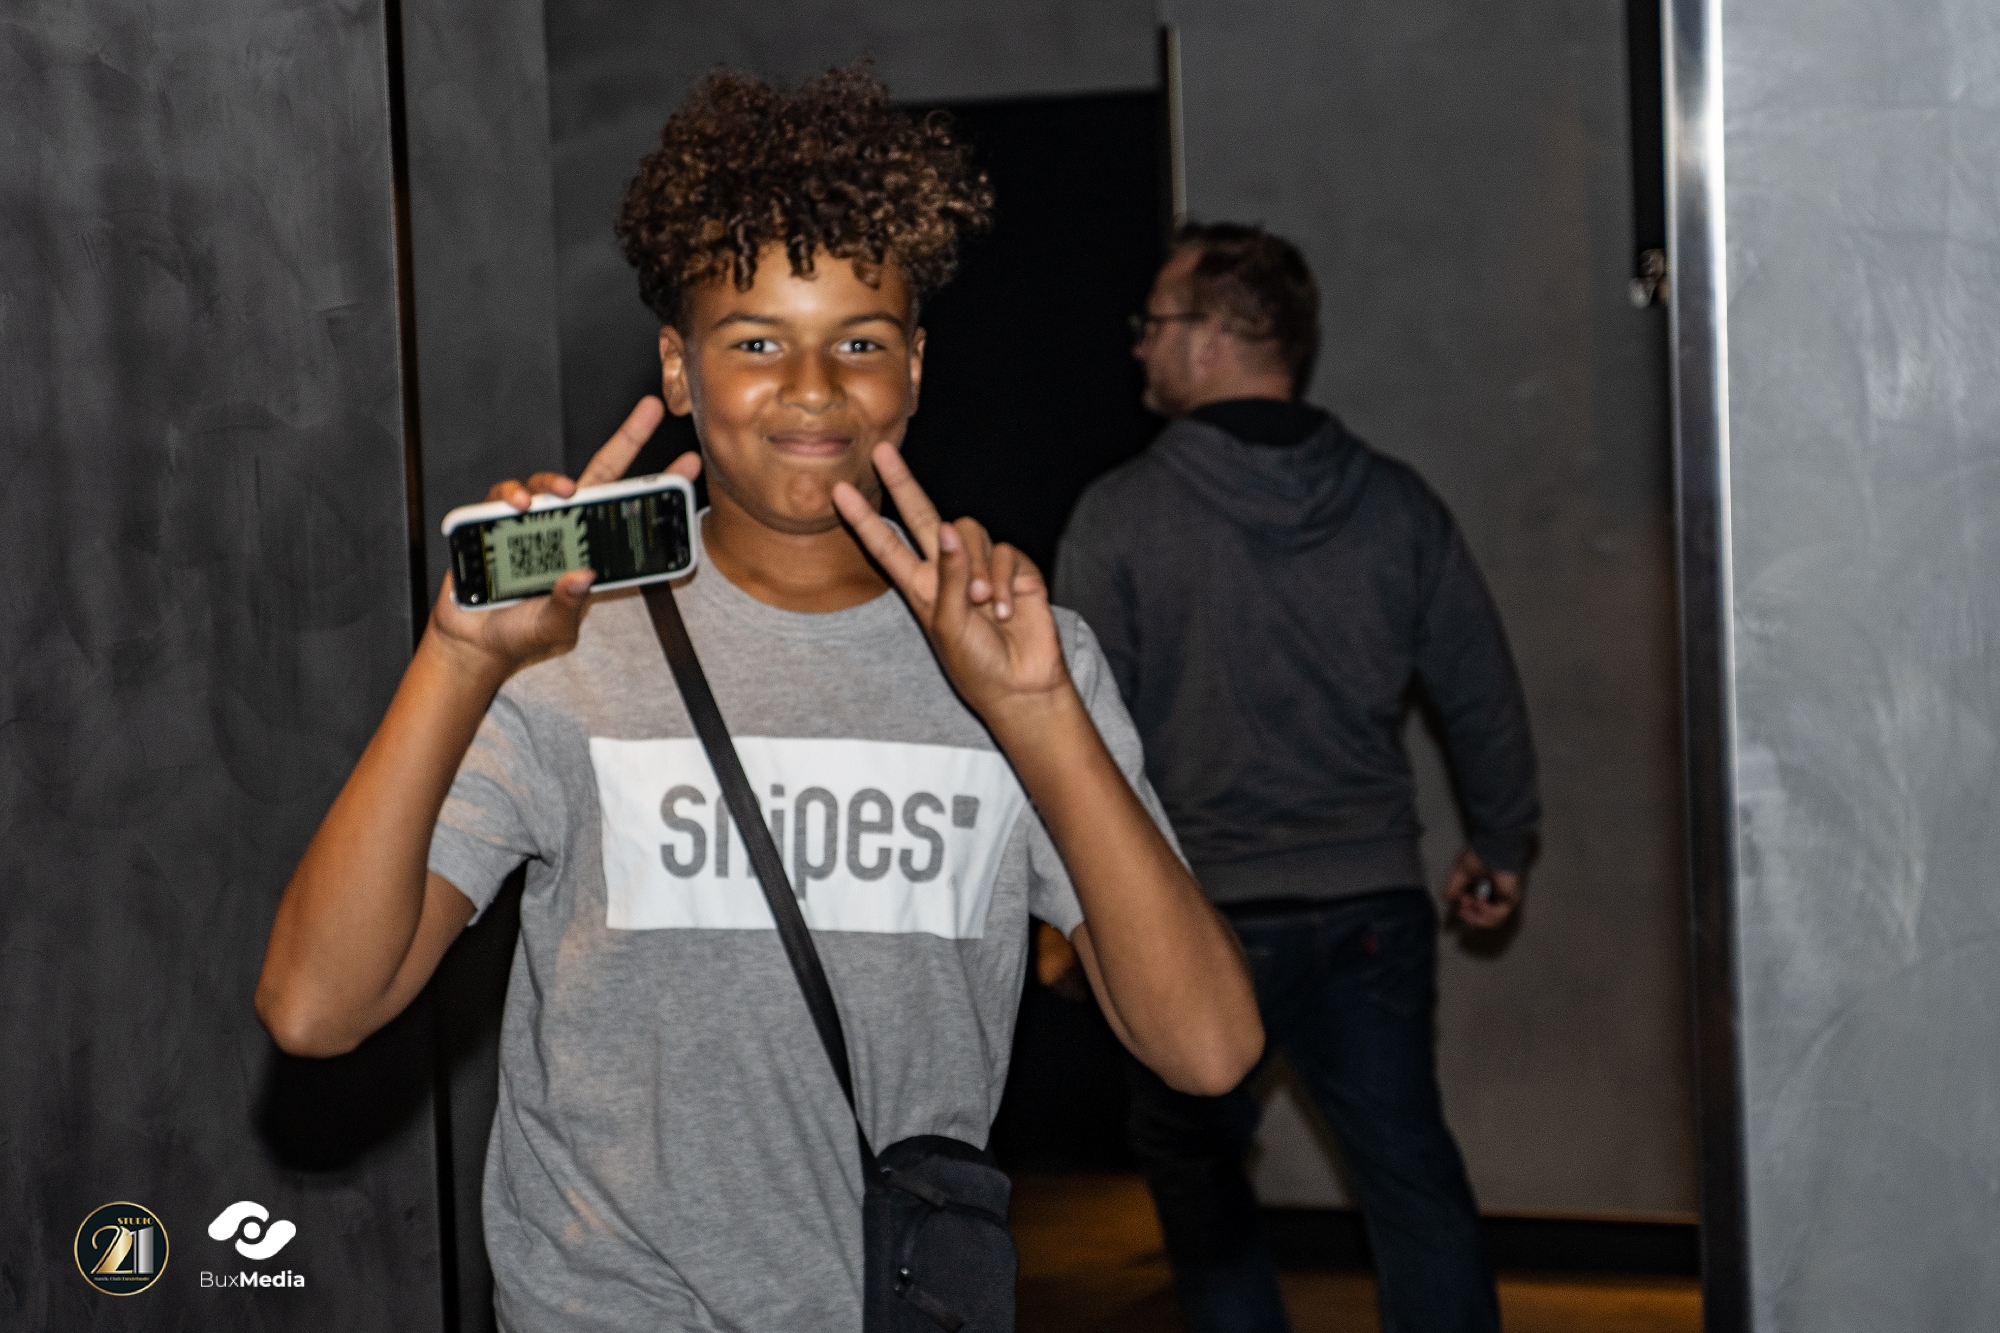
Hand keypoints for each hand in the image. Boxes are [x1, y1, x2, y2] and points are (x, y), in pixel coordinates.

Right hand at [429, 396, 700, 676]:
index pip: (627, 510)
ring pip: (549, 482)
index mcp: (589, 548)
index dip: (655, 487)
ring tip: (564, 491)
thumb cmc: (521, 631)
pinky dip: (511, 493)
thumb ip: (568, 605)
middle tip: (651, 410)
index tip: (687, 464)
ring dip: (556, 478)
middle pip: (600, 474)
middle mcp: (565, 526)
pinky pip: (504, 495)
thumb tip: (583, 577)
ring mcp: (531, 520)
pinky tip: (516, 506)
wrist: (473, 638)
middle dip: (628, 438)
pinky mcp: (493, 519)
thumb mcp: (554, 625)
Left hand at [831, 443, 1070, 721]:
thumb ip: (948, 576)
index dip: (864, 520)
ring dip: (975, 566)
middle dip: (902, 483)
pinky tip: (1004, 610)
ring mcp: (981, 566)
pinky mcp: (1015, 569)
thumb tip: (946, 529)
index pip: (886, 545)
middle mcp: (947, 569)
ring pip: (968, 532)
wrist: (1020, 685)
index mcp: (921, 586)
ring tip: (982, 604)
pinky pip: (1005, 553)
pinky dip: (1004, 580)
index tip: (839, 492)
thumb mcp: (948, 624)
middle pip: (921, 515)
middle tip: (881, 451)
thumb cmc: (976, 664)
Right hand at [1442, 846, 1522, 928]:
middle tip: (1462, 909)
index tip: (1459, 909)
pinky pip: (1499, 915)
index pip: (1481, 913)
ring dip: (1477, 914)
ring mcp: (1505, 899)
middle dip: (1471, 918)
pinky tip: (1479, 901)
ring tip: (1469, 901)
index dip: (1469, 915)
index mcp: (1489, 892)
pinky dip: (1486, 911)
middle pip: (1486, 921)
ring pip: (1493, 921)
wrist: (1492, 848)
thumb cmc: (1479, 855)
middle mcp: (1499, 898)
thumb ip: (1453, 887)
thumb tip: (1447, 899)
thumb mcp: (1460, 873)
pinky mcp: (1510, 898)